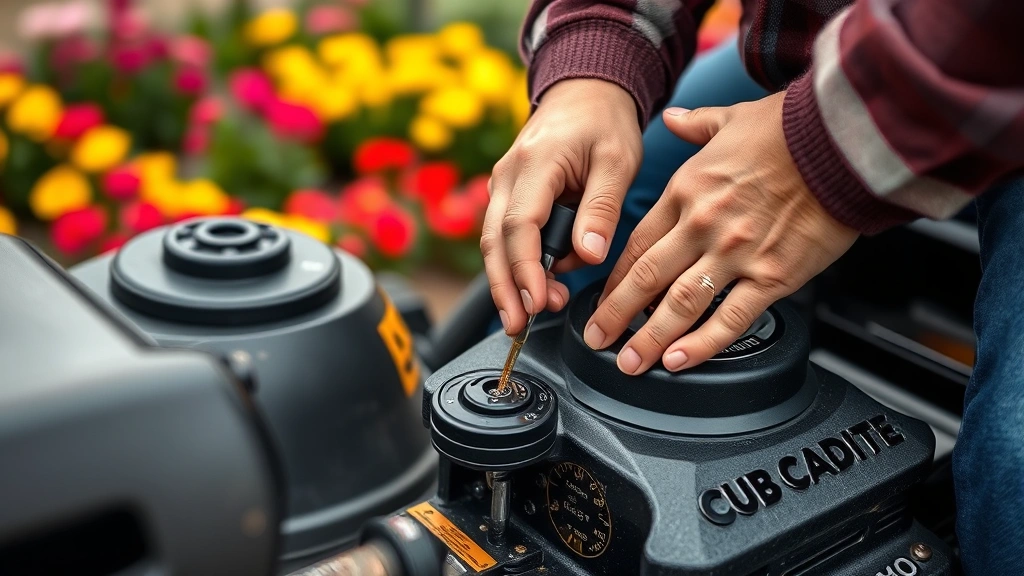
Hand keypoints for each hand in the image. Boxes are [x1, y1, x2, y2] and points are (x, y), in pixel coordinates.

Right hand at [483, 78, 642, 333]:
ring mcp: (503, 186)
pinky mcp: (509, 196)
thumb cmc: (605, 123)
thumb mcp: (618, 161)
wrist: (586, 92)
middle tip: (519, 326)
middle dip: (505, 287)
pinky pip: (506, 236)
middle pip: (494, 242)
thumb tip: (589, 256)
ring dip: (509, 281)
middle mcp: (507, 176)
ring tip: (533, 313)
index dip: (525, 269)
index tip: (539, 302)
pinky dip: (517, 265)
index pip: (520, 225)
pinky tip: (540, 286)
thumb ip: (602, 208)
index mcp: (534, 164)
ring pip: (494, 243)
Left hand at [584, 91, 858, 374]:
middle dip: (615, 315)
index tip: (601, 299)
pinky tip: (679, 361)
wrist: (844, 142)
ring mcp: (736, 254)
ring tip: (630, 362)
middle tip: (596, 339)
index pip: (637, 245)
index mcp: (687, 191)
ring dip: (648, 338)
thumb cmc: (793, 130)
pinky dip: (702, 344)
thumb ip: (696, 125)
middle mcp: (702, 225)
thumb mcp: (732, 117)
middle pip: (646, 280)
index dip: (613, 278)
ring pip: (680, 305)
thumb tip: (672, 119)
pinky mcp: (773, 275)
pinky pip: (731, 318)